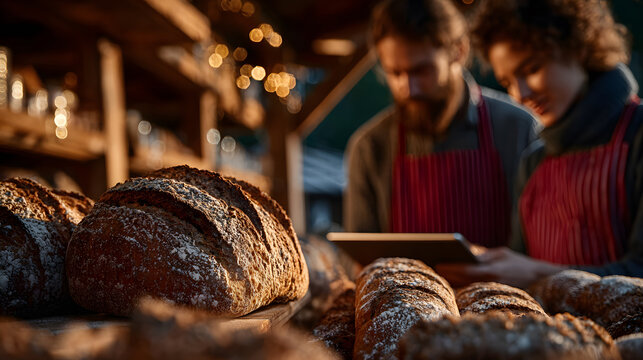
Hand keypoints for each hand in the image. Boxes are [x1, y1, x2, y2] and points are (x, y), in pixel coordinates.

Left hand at [435, 247, 566, 288]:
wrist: (542, 281)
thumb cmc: (520, 264)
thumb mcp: (501, 254)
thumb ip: (483, 256)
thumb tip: (464, 254)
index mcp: (491, 271)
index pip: (464, 269)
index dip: (449, 267)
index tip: (437, 263)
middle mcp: (490, 284)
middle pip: (462, 281)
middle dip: (447, 275)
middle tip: (431, 267)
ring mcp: (491, 293)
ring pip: (465, 289)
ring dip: (451, 282)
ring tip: (437, 274)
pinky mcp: (493, 298)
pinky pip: (473, 293)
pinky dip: (461, 287)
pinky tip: (450, 282)